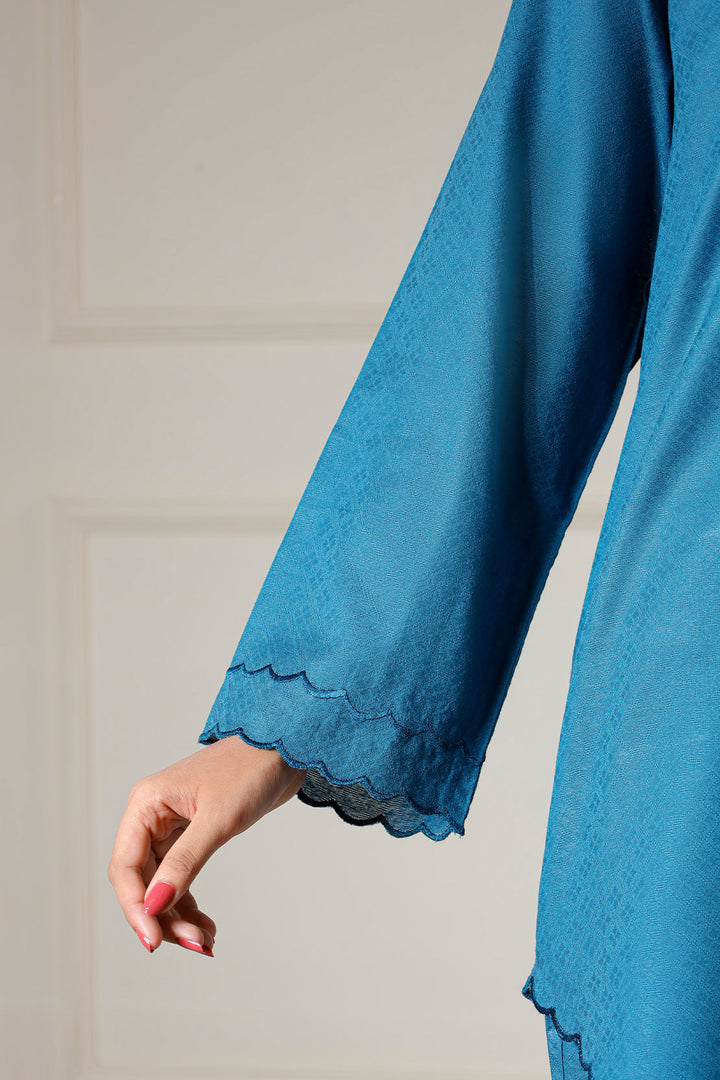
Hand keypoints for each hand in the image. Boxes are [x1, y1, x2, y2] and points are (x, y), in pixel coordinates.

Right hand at [107, 737, 307, 955]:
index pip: (125, 867)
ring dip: (178, 916)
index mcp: (146, 804)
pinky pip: (180, 878)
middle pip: (141, 882)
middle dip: (163, 917)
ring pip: (161, 885)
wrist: (283, 749)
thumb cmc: (250, 770)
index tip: (155, 940)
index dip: (136, 908)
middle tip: (194, 944)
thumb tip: (155, 905)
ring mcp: (171, 827)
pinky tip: (206, 927)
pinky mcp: (192, 836)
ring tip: (206, 941)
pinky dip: (189, 904)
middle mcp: (152, 816)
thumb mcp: (218, 819)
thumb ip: (185, 862)